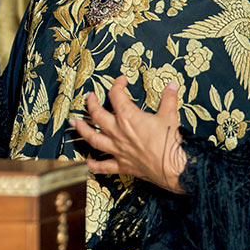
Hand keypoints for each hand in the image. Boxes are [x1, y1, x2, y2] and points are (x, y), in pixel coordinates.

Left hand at [70, 75, 186, 193]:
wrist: (175, 167)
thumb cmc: (171, 142)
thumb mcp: (170, 115)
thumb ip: (169, 98)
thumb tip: (173, 85)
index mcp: (128, 117)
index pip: (117, 95)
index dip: (117, 84)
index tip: (121, 81)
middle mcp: (118, 132)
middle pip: (97, 115)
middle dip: (91, 104)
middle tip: (89, 97)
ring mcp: (118, 149)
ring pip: (93, 139)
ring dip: (82, 130)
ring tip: (74, 123)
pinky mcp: (122, 165)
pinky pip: (103, 166)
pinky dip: (93, 165)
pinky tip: (86, 162)